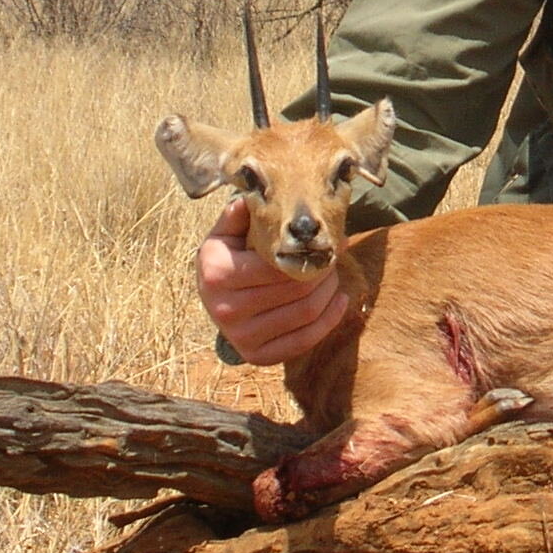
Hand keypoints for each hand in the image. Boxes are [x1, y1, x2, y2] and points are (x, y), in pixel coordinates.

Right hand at [195, 195, 348, 365]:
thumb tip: (253, 196)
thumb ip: (238, 215)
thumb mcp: (225, 234)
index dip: (308, 253)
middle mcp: (226, 309)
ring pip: (305, 313)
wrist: (212, 301)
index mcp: (218, 274)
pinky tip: (339, 301)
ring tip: (334, 275)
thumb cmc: (225, 259)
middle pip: (296, 290)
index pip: (276, 265)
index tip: (327, 240)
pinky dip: (330, 320)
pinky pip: (304, 341)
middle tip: (334, 257)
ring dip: (330, 292)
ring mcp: (241, 338)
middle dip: (323, 271)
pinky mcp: (257, 356)